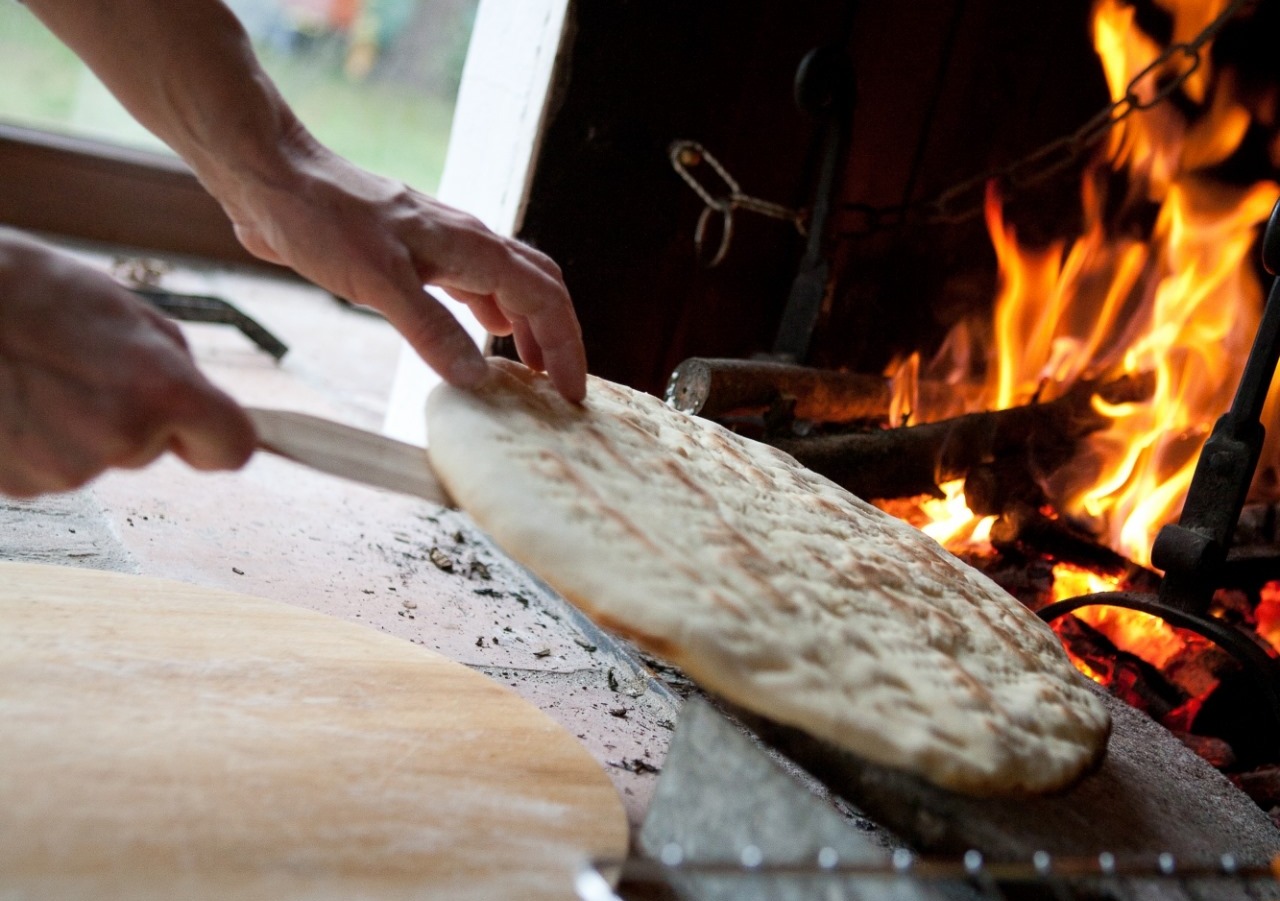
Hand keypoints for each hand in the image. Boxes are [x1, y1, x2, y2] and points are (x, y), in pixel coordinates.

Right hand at [0, 230, 255, 495]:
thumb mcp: (124, 309)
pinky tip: (11, 398)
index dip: (217, 435)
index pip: (232, 446)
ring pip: (98, 457)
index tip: (201, 427)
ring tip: (36, 375)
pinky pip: (50, 466)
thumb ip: (173, 362)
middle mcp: (122, 438)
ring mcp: (66, 469)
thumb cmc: (28, 291)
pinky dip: (35, 440)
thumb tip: (200, 403)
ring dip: (77, 426)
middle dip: (130, 413)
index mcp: (162, 391)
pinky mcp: (20, 486)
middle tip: (80, 365)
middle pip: (153, 448)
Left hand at [216, 141, 587, 401]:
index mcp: (472, 246)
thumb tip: (477, 379)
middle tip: (562, 388)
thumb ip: (430, 330)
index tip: (572, 394)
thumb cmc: (323, 220)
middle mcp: (468, 243)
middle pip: (540, 288)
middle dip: (559, 337)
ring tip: (531, 373)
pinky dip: (492, 319)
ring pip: (510, 287)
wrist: (274, 178)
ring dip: (528, 329)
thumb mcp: (378, 282)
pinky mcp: (415, 255)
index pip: (544, 299)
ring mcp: (443, 247)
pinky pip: (474, 288)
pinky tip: (483, 342)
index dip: (565, 347)